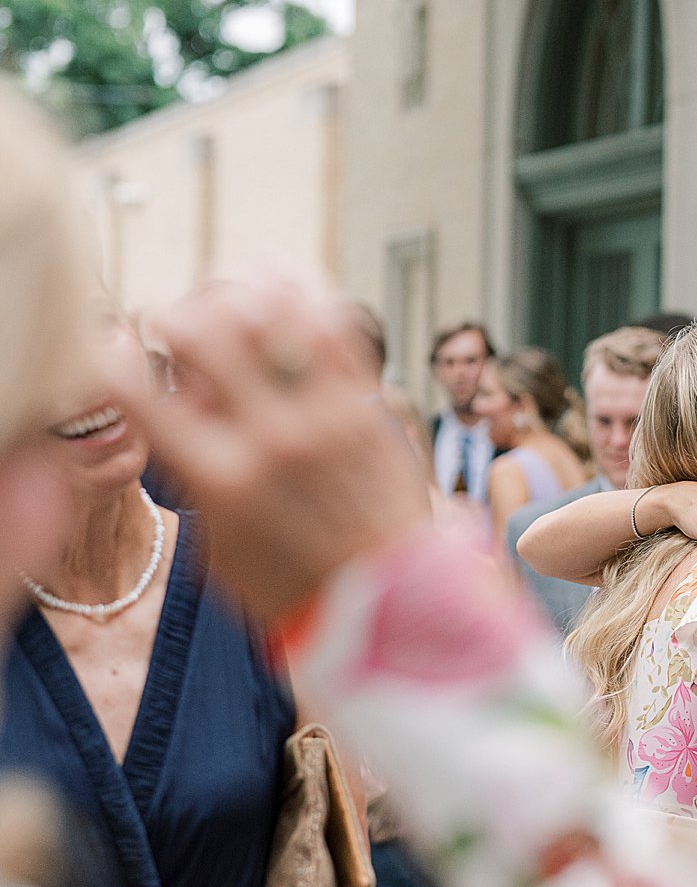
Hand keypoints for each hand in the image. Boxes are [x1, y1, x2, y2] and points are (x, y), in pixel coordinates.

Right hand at [132, 276, 431, 621]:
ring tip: (223, 295)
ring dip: (234, 293)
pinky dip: (300, 292)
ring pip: (270, 316)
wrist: (392, 611)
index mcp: (220, 481)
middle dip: (173, 314)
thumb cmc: (297, 590)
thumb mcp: (220, 551)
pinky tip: (277, 276)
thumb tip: (185, 410)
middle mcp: (271, 440)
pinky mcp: (369, 409)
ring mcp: (326, 420)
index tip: (117, 358)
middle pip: (204, 333)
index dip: (113, 364)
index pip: (140, 395)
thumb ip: (195, 479)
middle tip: (170, 320)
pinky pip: (334, 329)